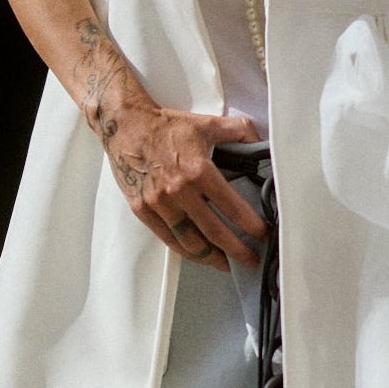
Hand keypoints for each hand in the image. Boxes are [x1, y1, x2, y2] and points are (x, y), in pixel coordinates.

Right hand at [98, 96, 265, 270]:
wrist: (125, 125)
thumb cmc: (164, 126)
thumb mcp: (207, 124)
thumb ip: (238, 132)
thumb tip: (260, 142)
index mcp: (199, 171)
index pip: (233, 208)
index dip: (252, 226)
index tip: (262, 235)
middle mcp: (179, 190)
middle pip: (214, 232)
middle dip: (237, 251)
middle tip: (250, 260)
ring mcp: (159, 203)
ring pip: (190, 242)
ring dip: (211, 257)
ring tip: (225, 263)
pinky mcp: (142, 209)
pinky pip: (167, 238)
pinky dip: (185, 250)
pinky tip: (197, 254)